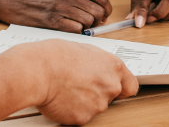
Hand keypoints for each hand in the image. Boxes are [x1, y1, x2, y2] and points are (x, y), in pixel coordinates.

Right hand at [0, 0, 112, 33]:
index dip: (107, 10)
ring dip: (85, 28)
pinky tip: (66, 29)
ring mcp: (61, 7)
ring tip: (74, 26)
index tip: (104, 17)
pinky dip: (75, 32)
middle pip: (98, 12)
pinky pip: (76, 29)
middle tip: (89, 25)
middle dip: (97, 22)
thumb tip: (100, 15)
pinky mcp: (53, 20)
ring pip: (88, 22)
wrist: (13, 1)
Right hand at [12, 39, 137, 124]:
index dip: (122, 88)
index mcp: (113, 67)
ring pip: (94, 106)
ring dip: (83, 101)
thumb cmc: (54, 56)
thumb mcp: (84, 50)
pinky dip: (71, 110)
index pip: (131, 86)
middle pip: (110, 96)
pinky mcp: (83, 118)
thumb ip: (98, 63)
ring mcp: (98, 104)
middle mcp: (110, 86)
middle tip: (78, 84)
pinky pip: (79, 116)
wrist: (37, 71)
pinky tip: (61, 98)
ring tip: (65, 88)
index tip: (116, 89)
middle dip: (97, 92)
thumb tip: (97, 69)